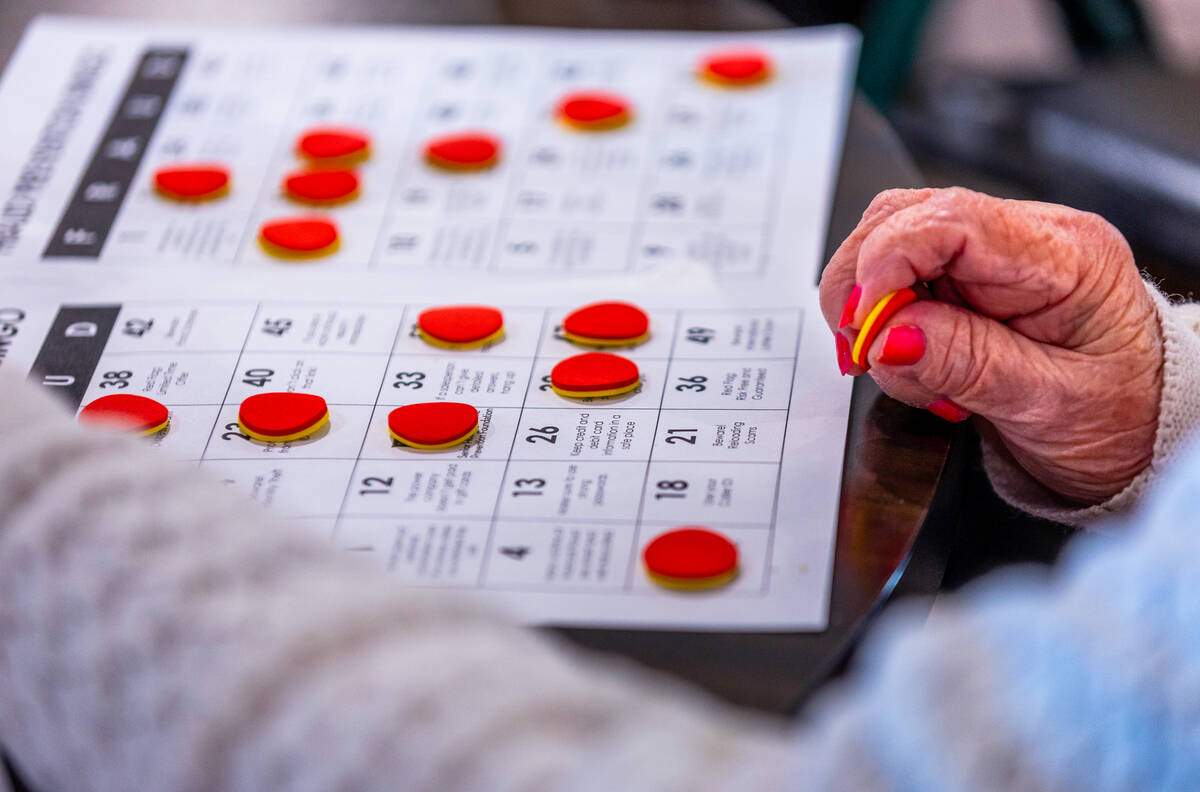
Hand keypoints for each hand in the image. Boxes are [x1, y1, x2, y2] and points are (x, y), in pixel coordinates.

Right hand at [820, 187, 1163, 503]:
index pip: (952, 220)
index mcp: (1065, 255)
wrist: (1144, 432)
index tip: (866, 324)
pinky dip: (882, 317)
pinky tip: (906, 358)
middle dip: (863, 284)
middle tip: (864, 352)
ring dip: (867, 301)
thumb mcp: (1050, 405)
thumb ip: (967, 364)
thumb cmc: (1120, 418)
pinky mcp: (967, 277)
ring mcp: (992, 255)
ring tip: (890, 362)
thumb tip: (887, 338)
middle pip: (905, 216)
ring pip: (889, 239)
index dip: (887, 262)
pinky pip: (900, 275)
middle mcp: (1026, 238)